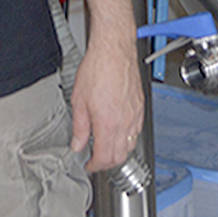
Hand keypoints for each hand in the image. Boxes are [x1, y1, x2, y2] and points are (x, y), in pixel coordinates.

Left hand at [69, 31, 144, 173]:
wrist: (114, 50)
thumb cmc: (97, 69)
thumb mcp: (79, 100)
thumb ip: (79, 127)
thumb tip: (77, 144)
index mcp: (108, 124)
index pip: (104, 157)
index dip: (95, 166)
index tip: (88, 165)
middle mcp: (125, 123)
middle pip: (120, 156)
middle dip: (107, 163)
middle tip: (95, 160)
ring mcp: (135, 115)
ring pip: (130, 145)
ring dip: (118, 152)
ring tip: (105, 148)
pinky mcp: (140, 107)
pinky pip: (137, 131)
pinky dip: (128, 138)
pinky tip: (118, 132)